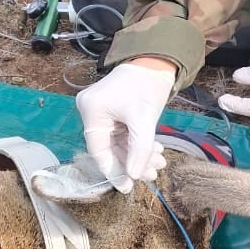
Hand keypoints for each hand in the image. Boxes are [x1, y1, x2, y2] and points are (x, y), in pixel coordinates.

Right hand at [75, 59, 175, 192]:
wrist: (157, 61)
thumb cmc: (147, 85)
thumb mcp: (144, 120)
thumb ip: (139, 149)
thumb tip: (133, 176)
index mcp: (91, 111)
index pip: (99, 150)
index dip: (114, 171)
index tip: (129, 187)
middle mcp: (91, 112)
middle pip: (109, 148)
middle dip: (133, 162)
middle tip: (153, 174)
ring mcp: (101, 112)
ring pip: (118, 143)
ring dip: (138, 155)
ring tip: (159, 164)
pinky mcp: (112, 112)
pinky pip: (122, 135)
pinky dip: (138, 144)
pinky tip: (155, 152)